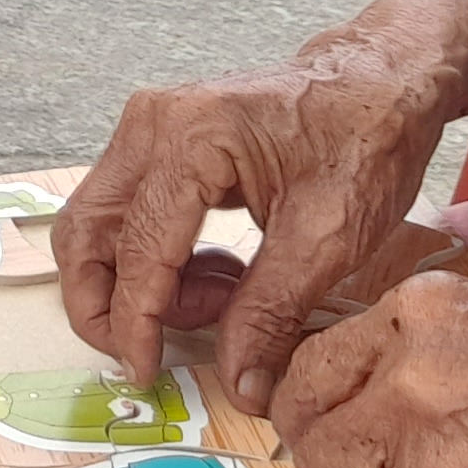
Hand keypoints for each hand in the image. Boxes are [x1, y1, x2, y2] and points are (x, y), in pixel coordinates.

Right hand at [55, 17, 464, 412]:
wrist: (382, 83)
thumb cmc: (364, 142)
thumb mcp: (327, 240)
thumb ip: (270, 314)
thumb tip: (240, 385)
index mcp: (190, 139)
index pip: (136, 249)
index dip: (134, 321)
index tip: (144, 371)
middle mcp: (152, 124)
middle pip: (85, 230)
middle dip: (104, 303)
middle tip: (145, 351)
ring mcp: (149, 127)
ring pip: (97, 223)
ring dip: (133, 282)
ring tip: (212, 307)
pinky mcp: (160, 139)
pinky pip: (126, 210)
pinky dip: (152, 258)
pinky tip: (214, 278)